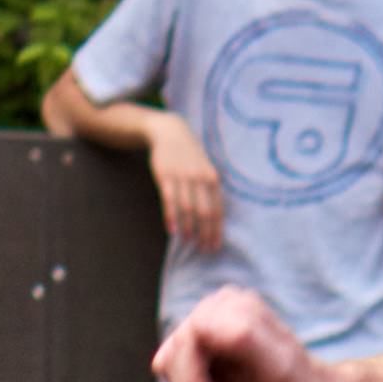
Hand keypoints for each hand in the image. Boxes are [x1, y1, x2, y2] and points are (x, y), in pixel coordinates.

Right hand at [145, 114, 224, 255]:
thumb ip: (209, 191)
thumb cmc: (190, 156)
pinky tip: (172, 230)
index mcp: (212, 179)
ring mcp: (182, 176)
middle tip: (203, 249)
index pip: (217, 210)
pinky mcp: (165, 175)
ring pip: (187, 208)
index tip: (215, 246)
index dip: (216, 230)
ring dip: (188, 227)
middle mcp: (199, 178)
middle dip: (205, 233)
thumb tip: (213, 219)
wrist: (170, 132)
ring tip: (188, 241)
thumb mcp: (205, 170)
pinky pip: (170, 200)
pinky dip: (171, 216)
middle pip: (205, 212)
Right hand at [154, 281, 308, 381]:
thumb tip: (203, 324)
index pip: (192, 335)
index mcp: (239, 309)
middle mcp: (218, 305)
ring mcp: (206, 318)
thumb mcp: (277, 367)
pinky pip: (171, 363)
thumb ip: (242, 338)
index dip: (193, 376)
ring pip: (167, 360)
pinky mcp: (197, 336)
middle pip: (175, 350)